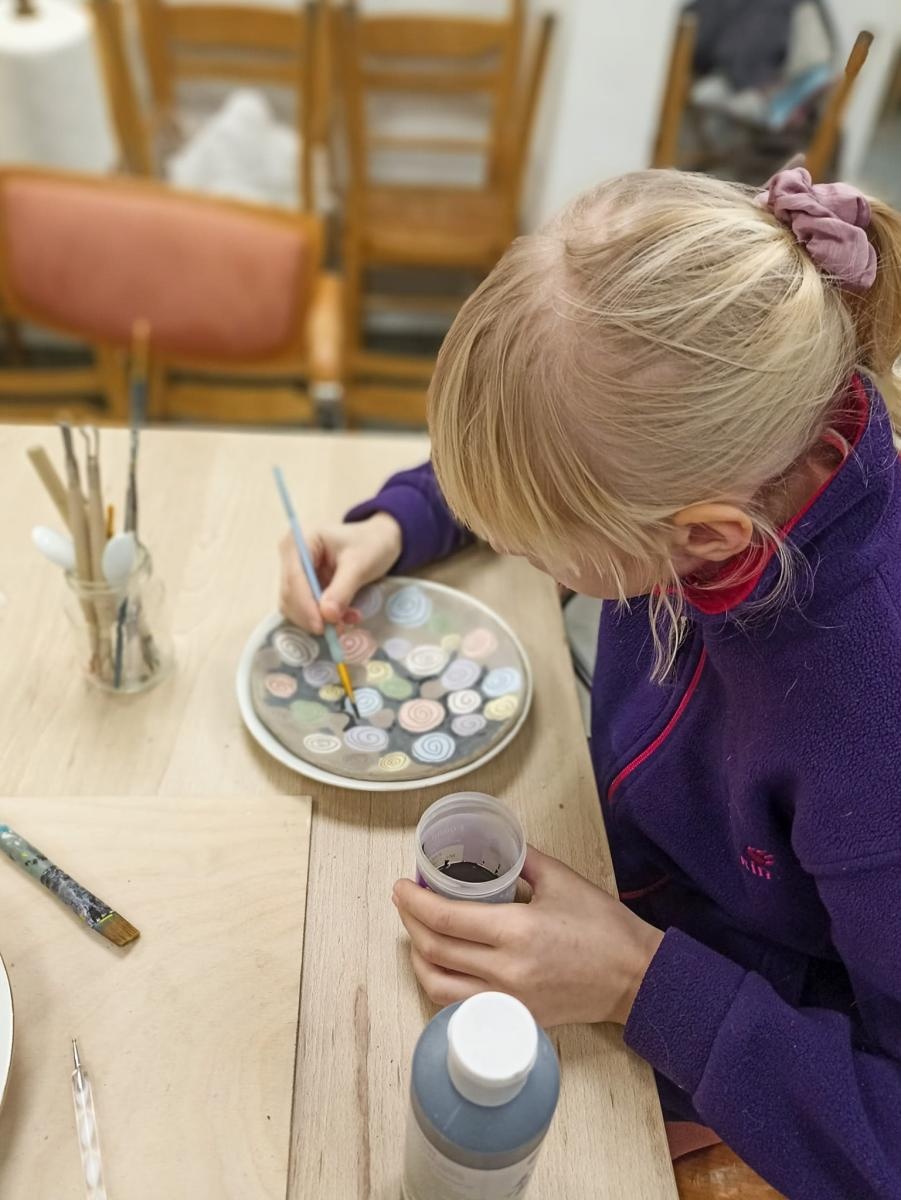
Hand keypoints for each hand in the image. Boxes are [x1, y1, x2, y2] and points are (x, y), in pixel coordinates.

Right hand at [279, 513, 401, 633]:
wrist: (379, 542)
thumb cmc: (370, 545)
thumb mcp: (359, 565)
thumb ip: (342, 589)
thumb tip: (327, 616)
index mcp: (301, 542)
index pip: (294, 577)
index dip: (304, 605)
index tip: (320, 626)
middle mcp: (292, 557)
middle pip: (290, 595)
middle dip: (311, 615)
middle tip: (337, 629)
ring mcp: (296, 574)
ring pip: (295, 607)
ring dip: (318, 620)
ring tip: (347, 622)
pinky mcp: (304, 588)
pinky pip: (306, 610)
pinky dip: (322, 619)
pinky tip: (344, 618)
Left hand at [393, 847, 663, 1026]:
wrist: (635, 978)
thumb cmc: (604, 928)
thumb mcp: (561, 879)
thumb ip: (521, 858)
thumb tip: (493, 843)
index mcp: (516, 932)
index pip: (445, 918)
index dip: (414, 902)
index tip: (401, 887)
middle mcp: (506, 971)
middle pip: (434, 949)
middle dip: (409, 922)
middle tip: (405, 901)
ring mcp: (507, 1001)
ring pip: (438, 985)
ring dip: (418, 957)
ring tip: (417, 933)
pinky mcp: (514, 1018)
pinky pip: (460, 1005)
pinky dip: (441, 984)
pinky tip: (441, 964)